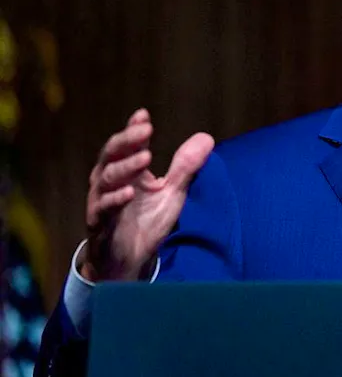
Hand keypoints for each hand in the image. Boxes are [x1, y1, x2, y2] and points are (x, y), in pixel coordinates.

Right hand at [82, 109, 213, 281]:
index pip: (128, 145)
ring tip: (144, 157)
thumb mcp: (172, 193)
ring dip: (125, 166)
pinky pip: (103, 208)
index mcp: (128, 172)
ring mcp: (102, 202)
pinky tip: (129, 192)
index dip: (133, 130)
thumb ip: (186, 167)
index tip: (143, 115)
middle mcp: (110, 182)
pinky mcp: (99, 224)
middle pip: (112, 154)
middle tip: (145, 129)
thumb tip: (207, 138)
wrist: (129, 261)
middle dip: (127, 140)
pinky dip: (114, 199)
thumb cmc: (147, 222)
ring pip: (107, 178)